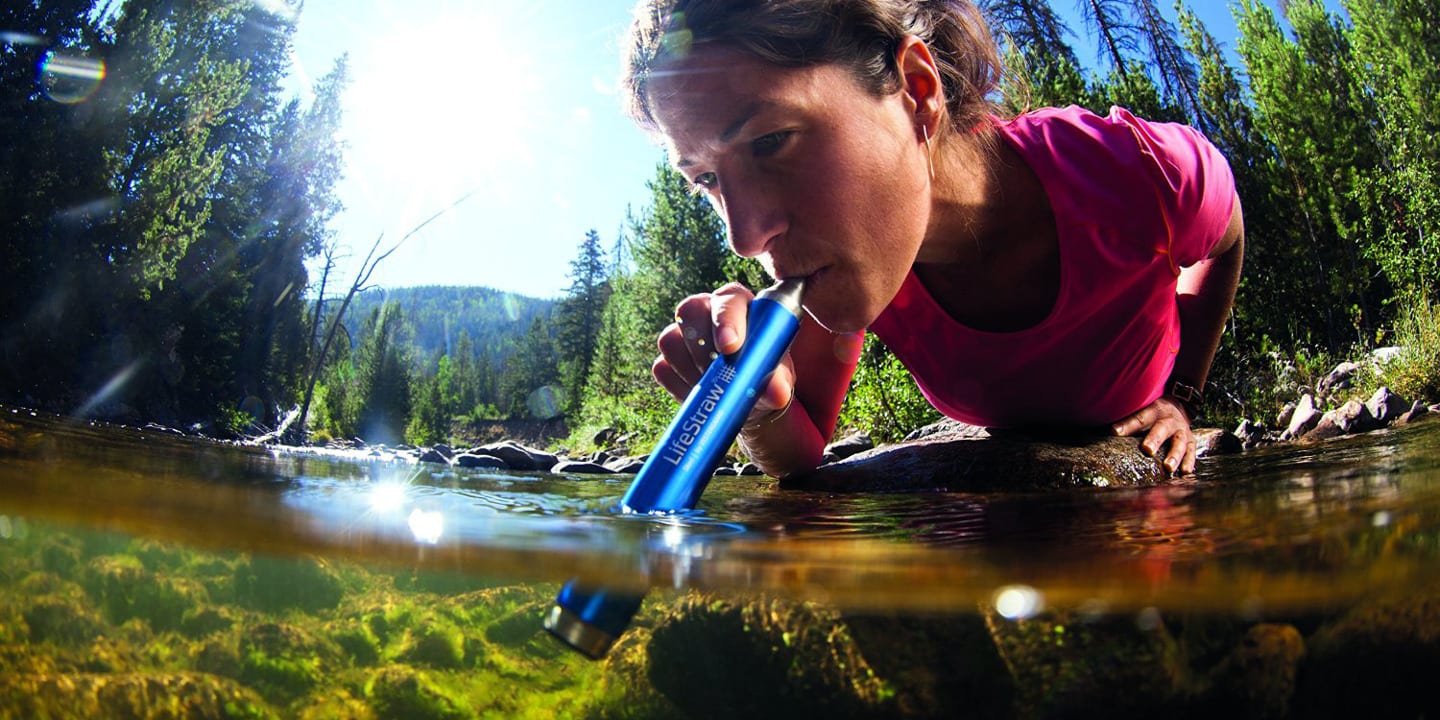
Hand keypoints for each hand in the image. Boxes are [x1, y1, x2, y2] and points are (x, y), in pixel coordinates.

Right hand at [652, 283, 795, 421]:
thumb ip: (778, 381)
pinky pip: (663, 369)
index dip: (726, 320)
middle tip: (719, 375)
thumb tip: (777, 393)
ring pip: (671, 341)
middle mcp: (706, 311)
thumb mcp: (777, 378)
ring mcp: (682, 334)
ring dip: (692, 370)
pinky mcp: (666, 359)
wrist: (745, 397)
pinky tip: (701, 396)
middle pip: (690, 311)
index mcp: (739, 305)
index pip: (727, 299)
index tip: (730, 347)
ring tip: (716, 388)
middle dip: (703, 346)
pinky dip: (680, 387)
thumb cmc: (765, 375)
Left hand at [1112, 397, 1194, 475]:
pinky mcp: (1192, 442)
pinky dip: (1189, 462)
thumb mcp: (1141, 411)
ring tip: (1168, 467)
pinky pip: (1192, 452)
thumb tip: (1106, 432)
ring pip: (1179, 442)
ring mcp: (1183, 431)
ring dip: (1174, 455)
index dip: (1127, 425)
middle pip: (1162, 429)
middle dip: (1155, 439)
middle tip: (1147, 450)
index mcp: (1154, 410)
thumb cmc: (1153, 414)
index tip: (1114, 432)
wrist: (1179, 406)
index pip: (1139, 418)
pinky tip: (1184, 472)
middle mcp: (1170, 420)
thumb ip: (1126, 421)